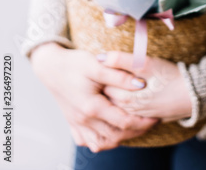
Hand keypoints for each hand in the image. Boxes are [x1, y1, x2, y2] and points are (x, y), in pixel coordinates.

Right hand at [30, 43, 157, 151]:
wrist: (50, 66)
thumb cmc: (74, 63)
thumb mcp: (97, 64)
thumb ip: (119, 76)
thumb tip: (141, 84)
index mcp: (92, 107)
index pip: (123, 122)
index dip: (142, 122)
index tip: (155, 116)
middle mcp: (84, 120)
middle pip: (115, 136)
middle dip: (136, 132)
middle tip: (150, 122)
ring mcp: (76, 123)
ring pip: (102, 143)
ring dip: (120, 139)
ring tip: (135, 128)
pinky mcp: (72, 123)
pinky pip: (88, 141)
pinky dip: (101, 141)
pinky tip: (110, 133)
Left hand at [100, 51, 191, 122]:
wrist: (195, 95)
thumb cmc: (170, 77)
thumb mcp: (145, 64)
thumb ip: (121, 60)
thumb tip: (99, 57)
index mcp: (125, 99)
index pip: (102, 87)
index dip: (100, 76)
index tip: (99, 66)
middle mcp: (129, 112)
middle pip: (108, 99)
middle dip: (105, 87)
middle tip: (104, 73)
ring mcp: (139, 117)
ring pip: (119, 106)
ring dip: (115, 96)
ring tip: (117, 82)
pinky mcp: (149, 118)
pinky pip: (131, 113)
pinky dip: (126, 105)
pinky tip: (131, 94)